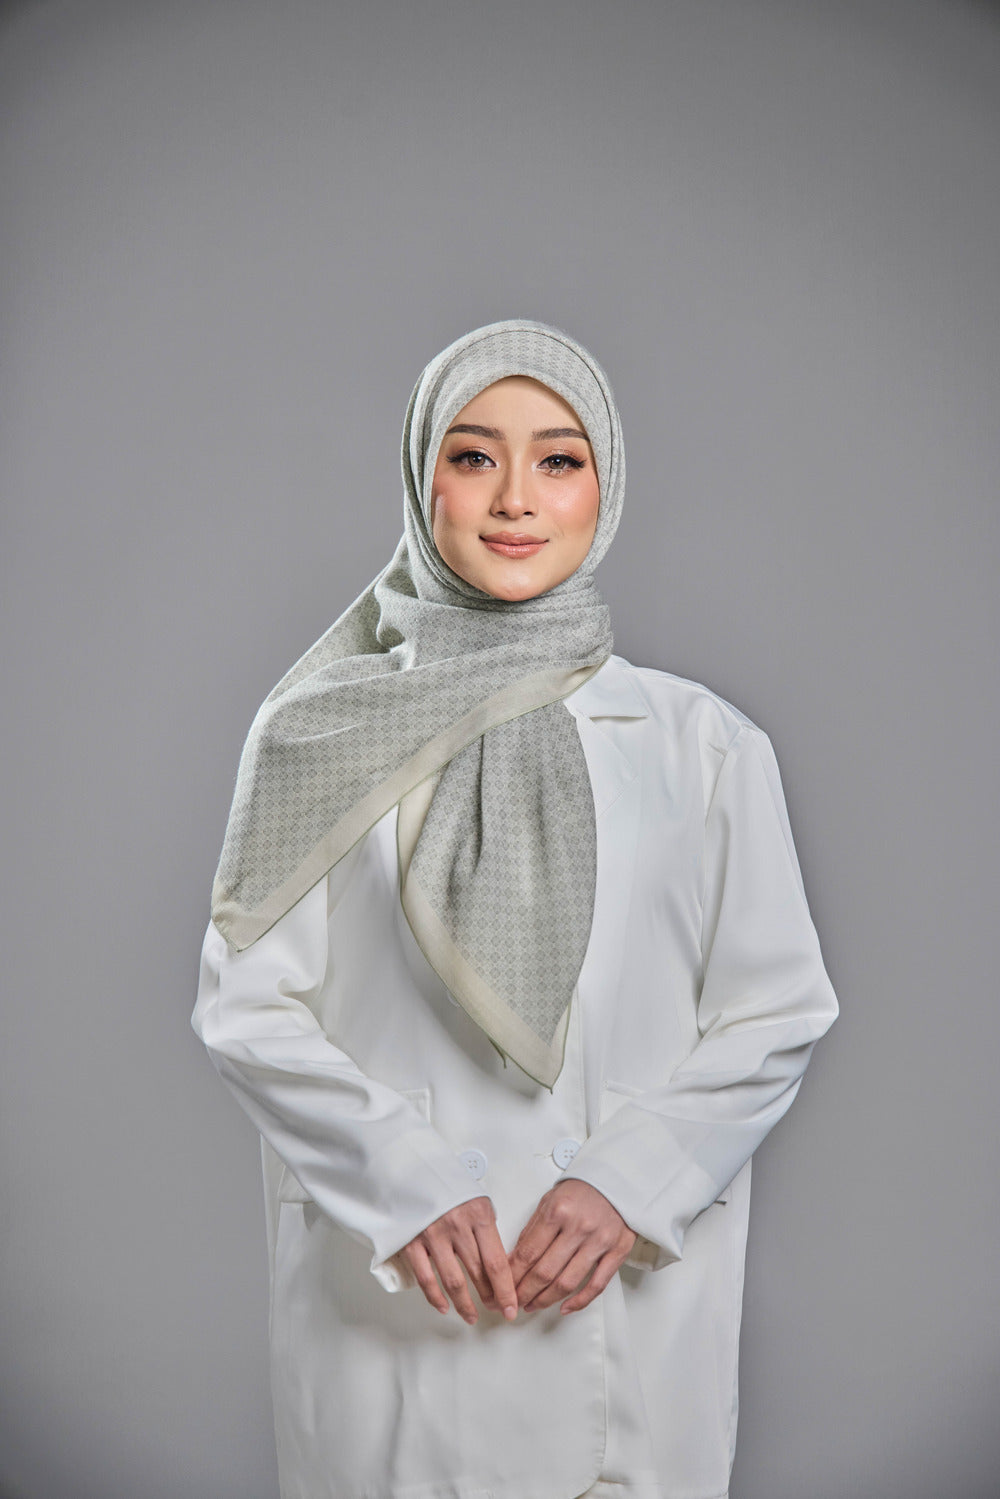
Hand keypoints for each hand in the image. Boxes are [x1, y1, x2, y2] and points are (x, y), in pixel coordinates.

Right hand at [399, 1195, 517, 1323]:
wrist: (411, 1169)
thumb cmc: (447, 1184)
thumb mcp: (476, 1198)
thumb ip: (486, 1227)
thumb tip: (497, 1259)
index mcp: (478, 1214)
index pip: (496, 1262)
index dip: (506, 1290)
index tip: (512, 1306)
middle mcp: (457, 1226)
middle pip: (479, 1274)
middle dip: (491, 1297)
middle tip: (496, 1309)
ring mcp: (433, 1235)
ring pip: (454, 1281)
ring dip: (465, 1304)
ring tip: (472, 1316)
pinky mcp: (412, 1243)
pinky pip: (426, 1278)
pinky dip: (435, 1298)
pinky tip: (444, 1307)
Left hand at [508, 1179, 636, 1314]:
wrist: (616, 1182)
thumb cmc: (581, 1192)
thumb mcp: (549, 1201)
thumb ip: (532, 1231)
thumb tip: (514, 1261)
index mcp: (558, 1211)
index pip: (528, 1253)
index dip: (513, 1275)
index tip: (504, 1286)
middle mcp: (579, 1227)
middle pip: (545, 1271)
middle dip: (525, 1292)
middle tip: (514, 1301)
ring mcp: (600, 1241)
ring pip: (567, 1282)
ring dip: (546, 1300)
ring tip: (533, 1305)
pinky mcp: (618, 1252)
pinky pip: (597, 1285)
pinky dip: (579, 1302)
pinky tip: (564, 1308)